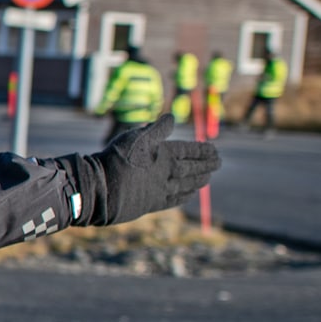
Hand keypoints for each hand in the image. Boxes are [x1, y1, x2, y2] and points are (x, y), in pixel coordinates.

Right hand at [52, 117, 220, 226]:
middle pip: (192, 168)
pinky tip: (190, 195)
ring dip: (199, 180)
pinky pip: (174, 200)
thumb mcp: (136, 136)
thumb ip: (157, 128)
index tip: (214, 149)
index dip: (203, 149)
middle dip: (206, 164)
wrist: (102, 188)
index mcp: (165, 155)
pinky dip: (185, 196)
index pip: (190, 151)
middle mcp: (167, 173)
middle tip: (218, 162)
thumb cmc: (118, 159)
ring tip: (208, 178)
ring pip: (187, 185)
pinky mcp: (151, 204)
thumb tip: (172, 117)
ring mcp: (161, 190)